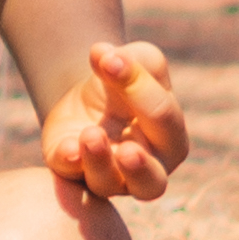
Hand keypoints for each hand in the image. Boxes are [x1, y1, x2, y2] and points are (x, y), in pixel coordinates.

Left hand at [40, 39, 185, 203]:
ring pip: (108, 183)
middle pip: (151, 182)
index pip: (163, 117)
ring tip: (90, 135)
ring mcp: (108, 175)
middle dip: (140, 168)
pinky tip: (67, 148)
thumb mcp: (139, 63)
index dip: (138, 86)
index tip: (110, 58)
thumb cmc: (126, 85)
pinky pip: (70, 175)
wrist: (88, 98)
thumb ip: (135, 59)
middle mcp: (145, 168)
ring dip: (99, 161)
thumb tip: (106, 56)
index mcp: (171, 140)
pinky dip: (68, 162)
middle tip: (129, 151)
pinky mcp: (72, 170)